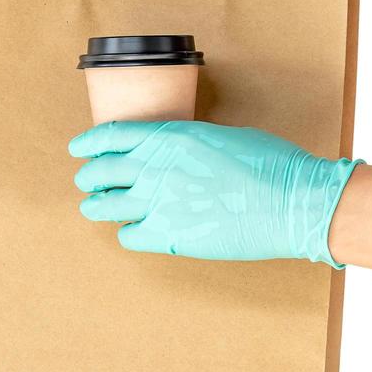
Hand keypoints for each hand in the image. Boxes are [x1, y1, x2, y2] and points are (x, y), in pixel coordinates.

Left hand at [69, 120, 360, 267]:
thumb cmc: (271, 166)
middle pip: (99, 171)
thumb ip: (188, 144)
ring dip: (97, 206)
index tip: (79, 149)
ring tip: (97, 207)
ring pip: (103, 206)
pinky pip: (128, 235)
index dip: (89, 143)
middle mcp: (156, 167)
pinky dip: (127, 232)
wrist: (293, 202)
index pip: (111, 135)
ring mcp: (158, 202)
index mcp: (170, 137)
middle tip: (89, 182)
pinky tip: (135, 231)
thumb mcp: (222, 137)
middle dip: (89, 176)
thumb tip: (173, 153)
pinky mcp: (168, 236)